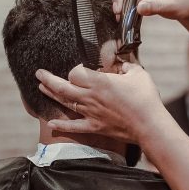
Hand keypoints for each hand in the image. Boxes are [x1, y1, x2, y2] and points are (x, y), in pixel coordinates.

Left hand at [35, 63, 165, 143]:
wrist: (149, 125)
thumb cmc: (146, 98)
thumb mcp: (139, 74)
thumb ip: (127, 65)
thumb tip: (122, 63)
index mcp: (100, 82)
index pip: (76, 72)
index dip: (76, 69)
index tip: (83, 68)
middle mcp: (91, 97)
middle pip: (62, 87)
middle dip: (48, 78)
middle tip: (39, 73)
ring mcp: (91, 113)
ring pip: (65, 103)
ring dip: (51, 95)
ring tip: (41, 88)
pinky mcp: (95, 126)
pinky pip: (74, 126)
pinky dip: (61, 125)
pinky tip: (50, 123)